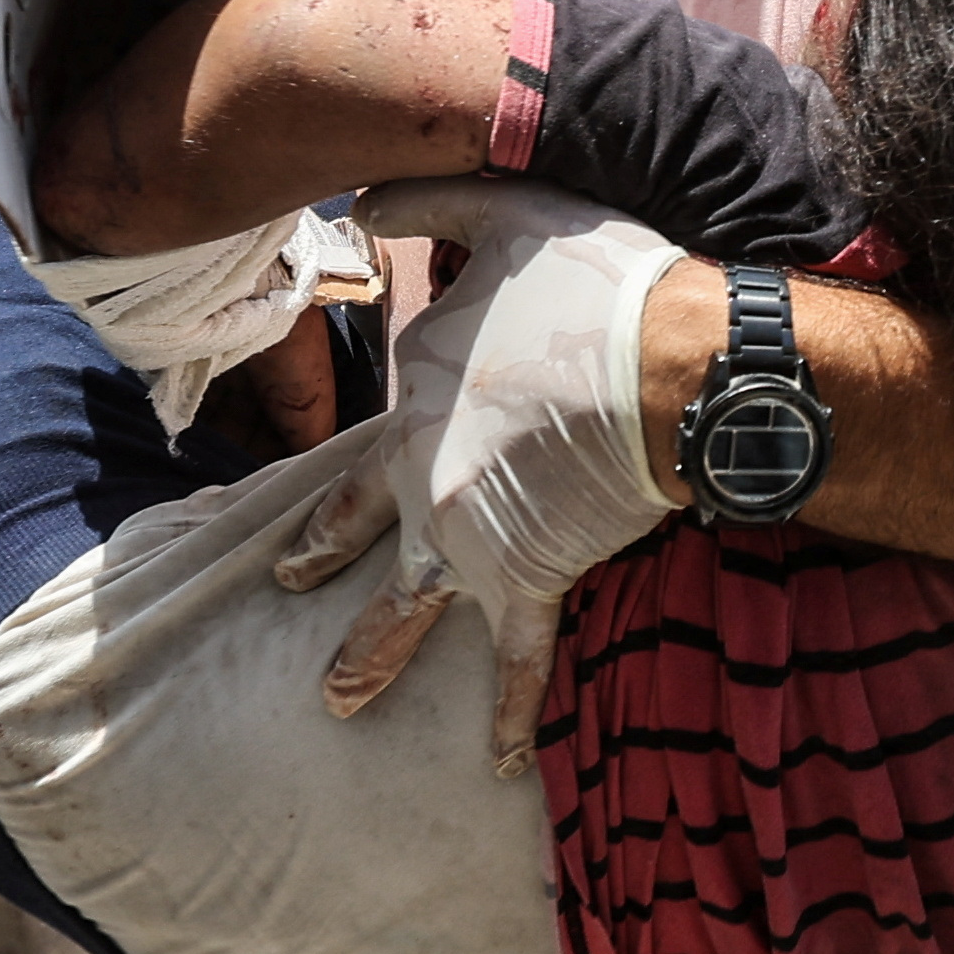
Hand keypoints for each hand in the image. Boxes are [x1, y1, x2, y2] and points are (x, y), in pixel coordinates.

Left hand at [274, 181, 685, 771]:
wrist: (671, 365)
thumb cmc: (600, 282)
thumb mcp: (505, 212)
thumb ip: (431, 200)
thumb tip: (365, 190)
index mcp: (417, 388)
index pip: (393, 407)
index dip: (406, 411)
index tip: (399, 426)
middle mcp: (421, 467)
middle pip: (355, 517)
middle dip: (315, 550)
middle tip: (282, 580)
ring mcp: (466, 534)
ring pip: (403, 608)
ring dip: (366, 659)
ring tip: (334, 700)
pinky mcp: (527, 580)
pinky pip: (513, 662)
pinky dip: (505, 715)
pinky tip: (494, 764)